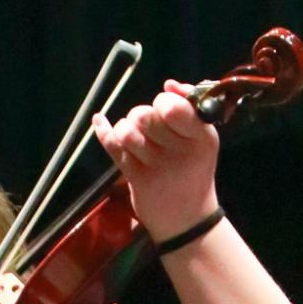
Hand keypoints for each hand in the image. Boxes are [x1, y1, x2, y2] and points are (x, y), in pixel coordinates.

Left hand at [92, 80, 219, 242]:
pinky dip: (103, 130)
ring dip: (125, 127)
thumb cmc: (193, 171)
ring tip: (134, 136)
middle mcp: (180, 151)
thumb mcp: (202, 140)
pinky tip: (99, 120)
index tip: (164, 110)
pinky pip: (113, 147)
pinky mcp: (137, 179)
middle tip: (147, 126)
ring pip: (126, 130)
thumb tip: (169, 84)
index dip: (163, 102)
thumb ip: (189, 107)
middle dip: (141, 114)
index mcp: (201, 136)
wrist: (187, 219)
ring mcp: (157, 167)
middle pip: (145, 115)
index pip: (172, 107)